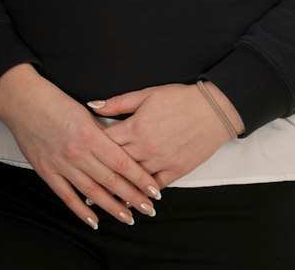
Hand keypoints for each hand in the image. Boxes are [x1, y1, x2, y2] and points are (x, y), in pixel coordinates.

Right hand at [0, 64, 159, 228]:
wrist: (22, 101)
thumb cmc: (55, 102)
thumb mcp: (85, 113)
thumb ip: (103, 133)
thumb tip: (122, 152)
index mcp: (90, 136)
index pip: (123, 164)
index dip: (140, 179)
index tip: (154, 191)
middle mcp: (78, 154)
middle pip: (112, 181)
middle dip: (133, 197)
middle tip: (149, 209)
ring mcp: (61, 165)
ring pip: (92, 192)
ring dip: (112, 207)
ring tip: (129, 218)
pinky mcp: (46, 171)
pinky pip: (67, 196)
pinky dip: (81, 211)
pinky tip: (94, 222)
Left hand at [88, 83, 236, 187]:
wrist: (214, 110)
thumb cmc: (180, 99)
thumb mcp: (146, 95)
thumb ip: (118, 103)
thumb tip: (92, 106)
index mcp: (135, 128)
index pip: (105, 142)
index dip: (91, 148)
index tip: (80, 154)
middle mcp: (145, 148)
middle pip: (116, 164)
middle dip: (100, 173)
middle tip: (84, 184)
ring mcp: (161, 161)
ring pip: (134, 180)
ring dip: (119, 188)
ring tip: (102, 198)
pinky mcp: (176, 170)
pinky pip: (155, 187)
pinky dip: (143, 193)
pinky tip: (133, 200)